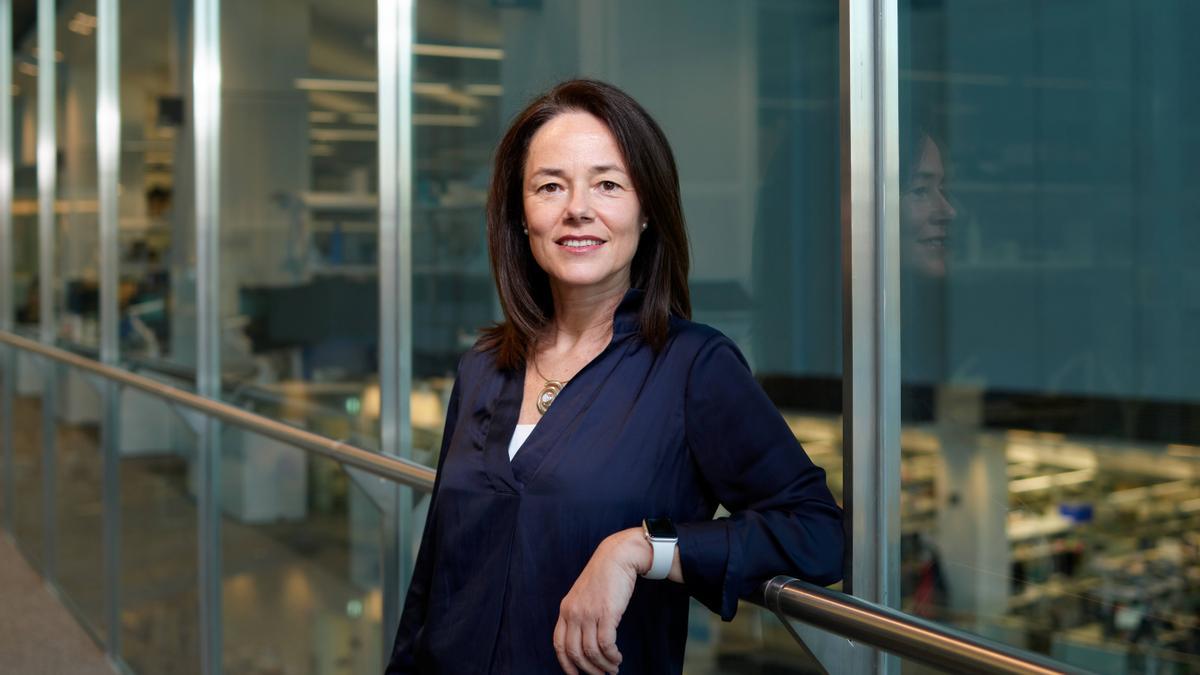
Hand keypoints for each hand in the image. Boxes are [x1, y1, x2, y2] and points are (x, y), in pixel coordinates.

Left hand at [553, 528, 650, 674]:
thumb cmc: (604, 577)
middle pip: (575, 652)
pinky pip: (606, 644)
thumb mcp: (583, 596)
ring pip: (591, 651)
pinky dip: (612, 656)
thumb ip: (580, 615)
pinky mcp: (606, 613)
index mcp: (565, 610)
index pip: (559, 644)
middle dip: (588, 670)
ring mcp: (588, 613)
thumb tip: (585, 641)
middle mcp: (573, 613)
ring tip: (613, 668)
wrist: (617, 557)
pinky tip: (617, 657)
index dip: (566, 664)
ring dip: (604, 665)